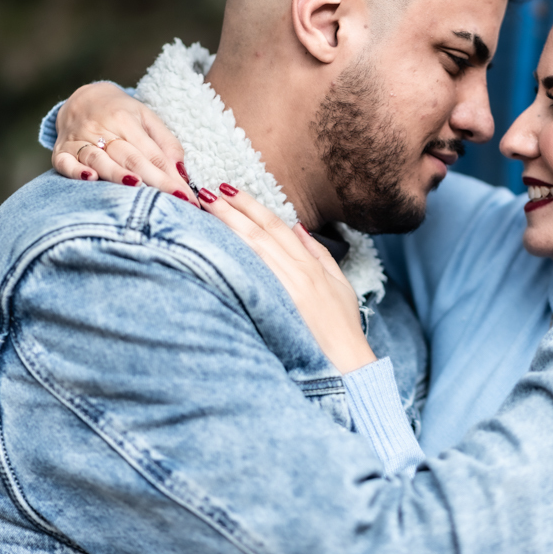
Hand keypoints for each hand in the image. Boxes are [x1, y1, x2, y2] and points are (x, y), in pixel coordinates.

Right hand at [52, 81, 197, 205]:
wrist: (82, 100)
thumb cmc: (121, 114)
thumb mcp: (147, 118)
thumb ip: (167, 143)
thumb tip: (182, 173)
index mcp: (126, 120)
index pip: (152, 153)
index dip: (170, 177)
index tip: (187, 197)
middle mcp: (101, 129)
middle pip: (130, 158)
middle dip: (154, 180)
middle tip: (174, 200)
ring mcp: (79, 141)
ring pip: (100, 160)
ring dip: (117, 173)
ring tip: (136, 186)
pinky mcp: (61, 152)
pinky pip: (65, 162)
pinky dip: (76, 171)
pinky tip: (89, 178)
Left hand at [197, 184, 376, 373]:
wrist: (346, 364)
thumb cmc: (343, 329)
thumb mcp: (340, 285)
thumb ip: (319, 255)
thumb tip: (300, 228)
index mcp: (310, 265)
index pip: (276, 226)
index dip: (251, 205)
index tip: (229, 189)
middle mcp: (298, 272)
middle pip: (259, 232)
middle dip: (232, 209)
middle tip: (206, 189)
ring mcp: (287, 288)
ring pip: (253, 247)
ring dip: (228, 224)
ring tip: (205, 206)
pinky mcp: (279, 306)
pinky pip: (253, 273)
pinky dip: (234, 254)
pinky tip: (215, 243)